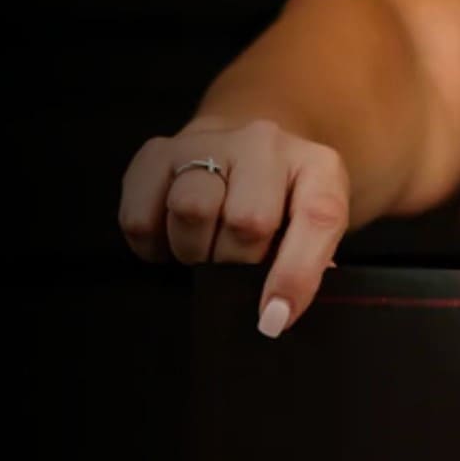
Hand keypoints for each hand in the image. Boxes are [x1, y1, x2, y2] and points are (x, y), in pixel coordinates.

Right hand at [119, 117, 349, 336]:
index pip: (317, 218)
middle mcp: (266, 144)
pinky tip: (170, 238)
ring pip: (190, 209)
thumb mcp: (313, 227)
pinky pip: (141, 215)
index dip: (296, 274)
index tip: (274, 318)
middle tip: (234, 266)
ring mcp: (209, 141)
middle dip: (237, 262)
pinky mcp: (157, 151)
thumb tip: (276, 314)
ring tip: (204, 249)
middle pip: (247, 221)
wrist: (247, 151)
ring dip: (193, 250)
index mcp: (318, 166)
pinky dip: (153, 245)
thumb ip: (308, 264)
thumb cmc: (283, 204)